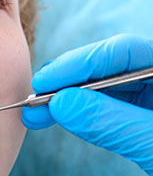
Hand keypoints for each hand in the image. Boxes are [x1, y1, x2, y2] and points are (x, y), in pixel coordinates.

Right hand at [22, 34, 152, 175]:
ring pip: (104, 88)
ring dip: (68, 98)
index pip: (127, 52)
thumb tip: (61, 102)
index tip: (46, 81)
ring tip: (37, 113)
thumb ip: (113, 123)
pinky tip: (60, 117)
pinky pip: (108, 107)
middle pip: (111, 67)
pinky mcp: (144, 120)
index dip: (82, 62)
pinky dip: (82, 113)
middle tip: (34, 100)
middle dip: (68, 82)